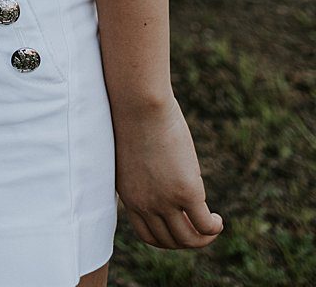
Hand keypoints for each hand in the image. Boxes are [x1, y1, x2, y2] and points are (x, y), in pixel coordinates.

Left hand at [116, 94, 223, 250]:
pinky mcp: (186, 192)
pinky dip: (214, 228)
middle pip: (169, 241)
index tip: (180, 227)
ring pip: (188, 239)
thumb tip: (156, 176)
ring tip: (212, 226)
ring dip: (204, 239)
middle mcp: (145, 203)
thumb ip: (141, 174)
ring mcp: (165, 200)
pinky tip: (218, 219)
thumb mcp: (131, 156)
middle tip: (200, 229)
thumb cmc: (133, 121)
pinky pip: (205, 225)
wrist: (138, 106)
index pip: (148, 234)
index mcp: (129, 195)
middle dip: (187, 240)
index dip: (167, 238)